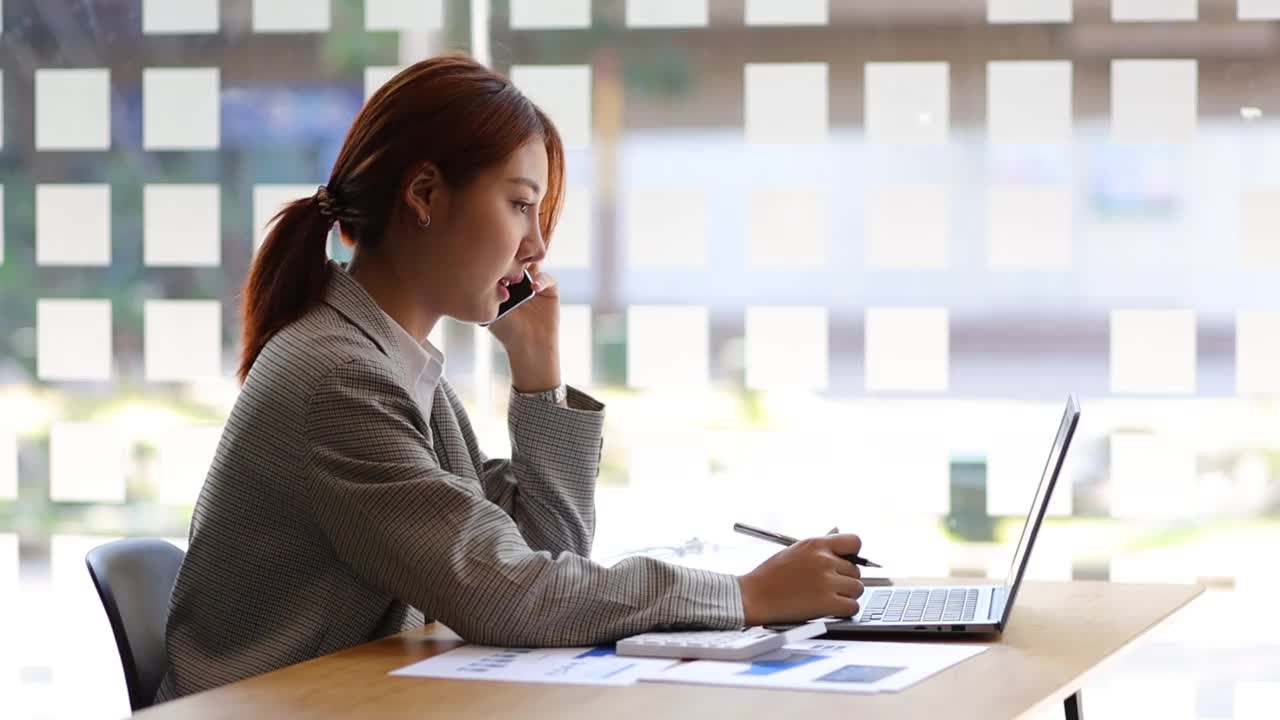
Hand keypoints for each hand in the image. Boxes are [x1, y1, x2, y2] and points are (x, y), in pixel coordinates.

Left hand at [487, 265, 561, 391]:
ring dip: (527, 267)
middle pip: (518, 260)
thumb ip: (490, 292)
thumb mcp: (492, 310)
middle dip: (513, 259)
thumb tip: (483, 273)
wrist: (529, 346)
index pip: (502, 263)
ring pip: (532, 265)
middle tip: (507, 263)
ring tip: (519, 276)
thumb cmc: (507, 331)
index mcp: (504, 282)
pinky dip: (541, 280)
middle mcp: (520, 280)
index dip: (498, 261)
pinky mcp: (550, 289)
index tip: (493, 264)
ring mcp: (535, 283)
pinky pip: (547, 278)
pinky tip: (534, 288)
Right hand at [737, 533, 864, 625]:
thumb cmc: (771, 575)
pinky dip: (845, 610)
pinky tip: (831, 609)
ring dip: (847, 595)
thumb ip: (820, 544)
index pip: (854, 542)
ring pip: (857, 589)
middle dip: (845, 579)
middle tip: (827, 586)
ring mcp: (826, 581)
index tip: (846, 563)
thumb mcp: (795, 550)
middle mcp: (824, 560)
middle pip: (856, 570)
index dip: (853, 554)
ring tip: (827, 597)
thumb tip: (837, 530)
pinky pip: (853, 606)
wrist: (753, 596)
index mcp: (816, 544)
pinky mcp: (827, 603)